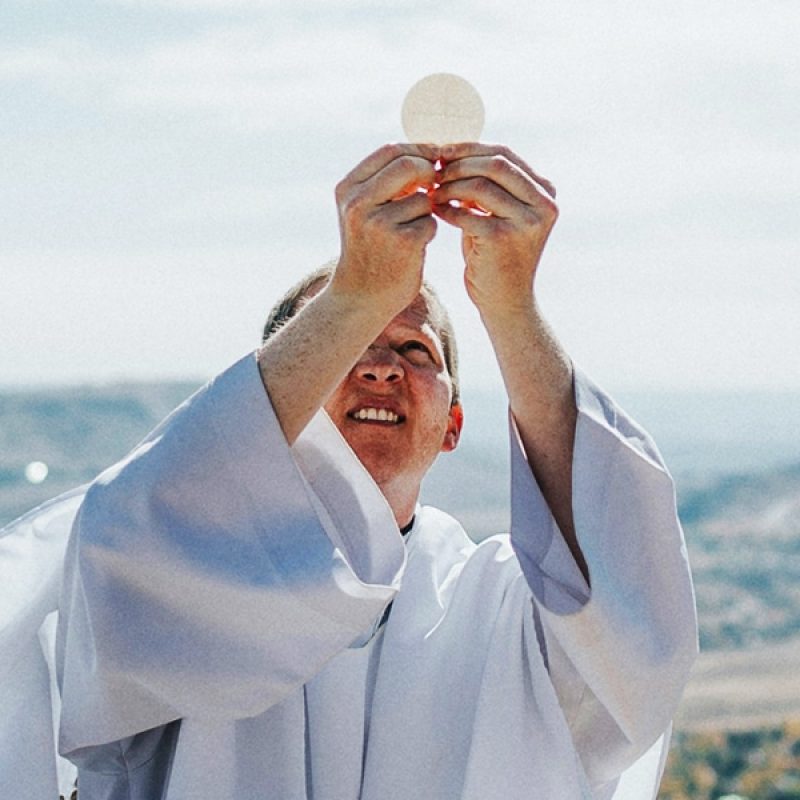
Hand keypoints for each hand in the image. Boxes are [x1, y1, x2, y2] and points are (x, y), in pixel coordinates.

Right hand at [332, 143, 439, 322]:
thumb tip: (424, 151)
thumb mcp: (361, 210)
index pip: (389, 150)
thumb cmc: (368, 249)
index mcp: (347, 189)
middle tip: (436, 182)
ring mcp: (380, 223)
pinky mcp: (404, 242)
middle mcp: (359, 203)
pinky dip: (428, 231)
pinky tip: (413, 248)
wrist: (361, 296)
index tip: (435, 155)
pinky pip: (430, 222)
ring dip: (426, 210)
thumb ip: (383, 181)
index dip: (417, 149)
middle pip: (408, 164)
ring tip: (409, 230)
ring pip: (423, 197)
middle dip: (429, 171)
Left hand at [431, 143, 557, 322]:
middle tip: (433, 171)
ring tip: (432, 193)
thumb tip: (458, 149)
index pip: (505, 154)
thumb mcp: (499, 214)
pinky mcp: (503, 239)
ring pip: (480, 186)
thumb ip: (490, 185)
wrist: (505, 302)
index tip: (442, 151)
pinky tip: (436, 212)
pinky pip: (467, 213)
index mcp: (545, 192)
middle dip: (459, 164)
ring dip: (450, 186)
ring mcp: (526, 222)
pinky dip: (447, 210)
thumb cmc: (496, 257)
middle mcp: (543, 205)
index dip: (470, 149)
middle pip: (496, 164)